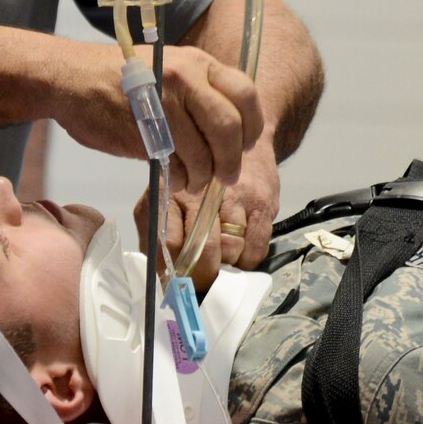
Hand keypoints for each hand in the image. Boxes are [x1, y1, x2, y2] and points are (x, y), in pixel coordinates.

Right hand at [54, 42, 263, 193]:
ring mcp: (163, 104)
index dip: (253, 127)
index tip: (247, 145)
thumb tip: (231, 131)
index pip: (246, 95)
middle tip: (227, 176)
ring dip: (203, 176)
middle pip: (230, 128)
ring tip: (194, 181)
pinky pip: (175, 164)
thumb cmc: (118, 78)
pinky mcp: (142, 131)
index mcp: (197, 62)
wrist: (70, 78)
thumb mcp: (168, 68)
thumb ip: (200, 91)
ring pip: (203, 152)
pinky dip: (180, 178)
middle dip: (232, 160)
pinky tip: (174, 177)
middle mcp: (185, 78)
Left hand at [144, 130, 281, 288]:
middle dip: (203, 276)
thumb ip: (160, 231)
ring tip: (223, 260)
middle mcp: (200, 193)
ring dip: (227, 265)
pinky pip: (256, 248)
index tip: (178, 287)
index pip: (167, 245)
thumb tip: (164, 279)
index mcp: (169, 193)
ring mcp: (234, 197)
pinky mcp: (262, 203)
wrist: (236, 136)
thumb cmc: (196, 174)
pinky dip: (248, 260)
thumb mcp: (166, 194)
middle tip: (203, 283)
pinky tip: (241, 252)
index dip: (173, 274)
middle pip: (202, 251)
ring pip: (230, 251)